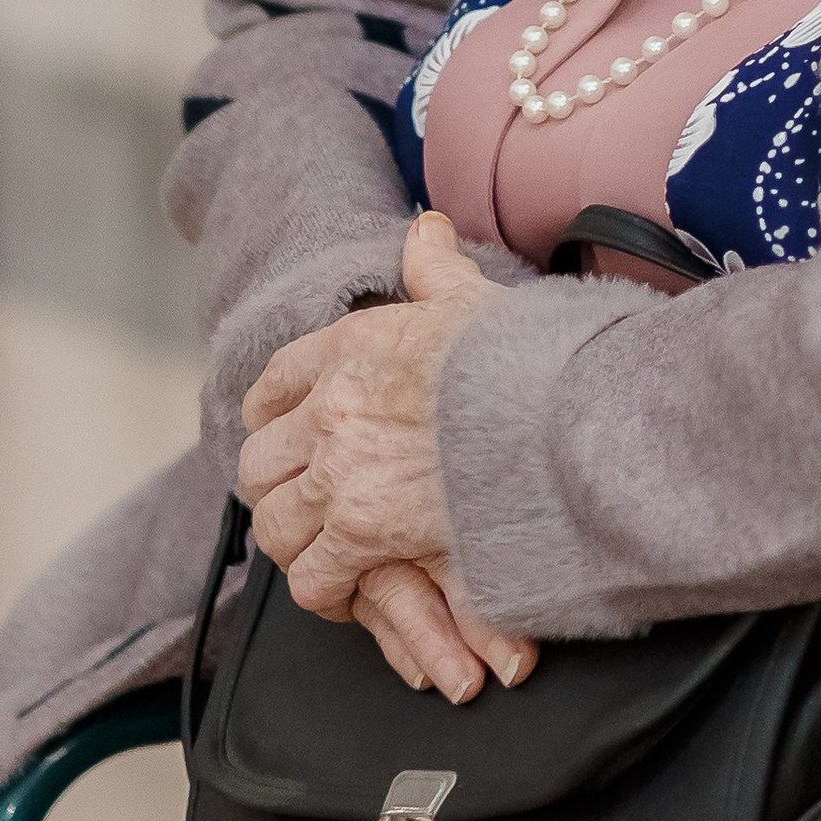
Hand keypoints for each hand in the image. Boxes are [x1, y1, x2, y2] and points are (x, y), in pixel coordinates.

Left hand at [238, 213, 537, 704]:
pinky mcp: (364, 532)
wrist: (561, 418)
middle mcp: (332, 409)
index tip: (289, 435)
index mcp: (351, 347)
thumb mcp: (476, 302)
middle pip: (259, 464)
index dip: (274, 417)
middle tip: (311, 507)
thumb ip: (437, 268)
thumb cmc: (527, 363)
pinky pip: (312, 577)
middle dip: (281, 489)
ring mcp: (342, 473)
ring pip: (275, 525)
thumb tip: (425, 228)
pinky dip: (329, 592)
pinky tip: (354, 590)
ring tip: (329, 556)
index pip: (273, 384)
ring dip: (301, 545)